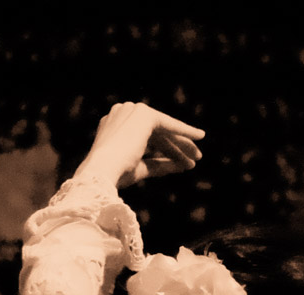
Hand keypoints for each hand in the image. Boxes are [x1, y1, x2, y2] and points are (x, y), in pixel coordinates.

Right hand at [73, 101, 204, 188]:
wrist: (103, 170)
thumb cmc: (116, 174)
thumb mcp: (140, 168)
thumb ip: (157, 164)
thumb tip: (179, 166)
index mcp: (113, 126)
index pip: (144, 137)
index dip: (164, 149)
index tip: (180, 160)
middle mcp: (121, 114)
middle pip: (156, 132)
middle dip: (176, 147)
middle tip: (194, 159)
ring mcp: (131, 111)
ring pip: (163, 130)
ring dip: (182, 145)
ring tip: (197, 158)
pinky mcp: (144, 115)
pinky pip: (169, 123)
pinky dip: (185, 130)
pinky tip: (199, 136)